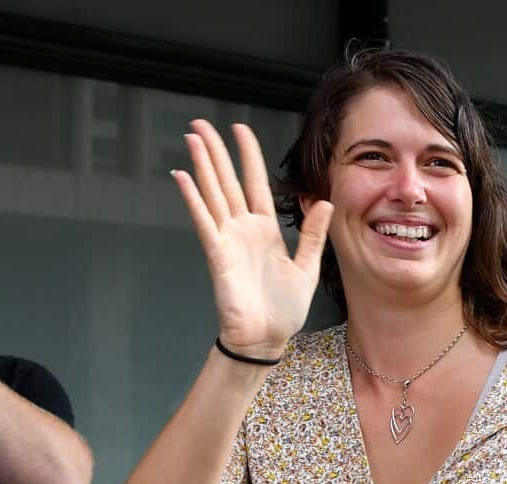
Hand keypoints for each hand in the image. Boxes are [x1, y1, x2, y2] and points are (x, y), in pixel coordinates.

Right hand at [172, 120, 333, 357]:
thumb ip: (312, 233)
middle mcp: (244, 229)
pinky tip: (182, 176)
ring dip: (202, 165)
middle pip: (227, 181)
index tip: (239, 130)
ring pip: (212, 193)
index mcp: (266, 230)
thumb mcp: (307, 266)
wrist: (266, 338)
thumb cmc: (284, 309)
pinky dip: (193, 198)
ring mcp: (228, 239)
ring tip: (192, 137)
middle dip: (216, 152)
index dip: (248, 156)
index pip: (256, 183)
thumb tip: (324, 201)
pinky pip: (204, 220)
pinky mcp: (217, 254)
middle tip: (201, 123)